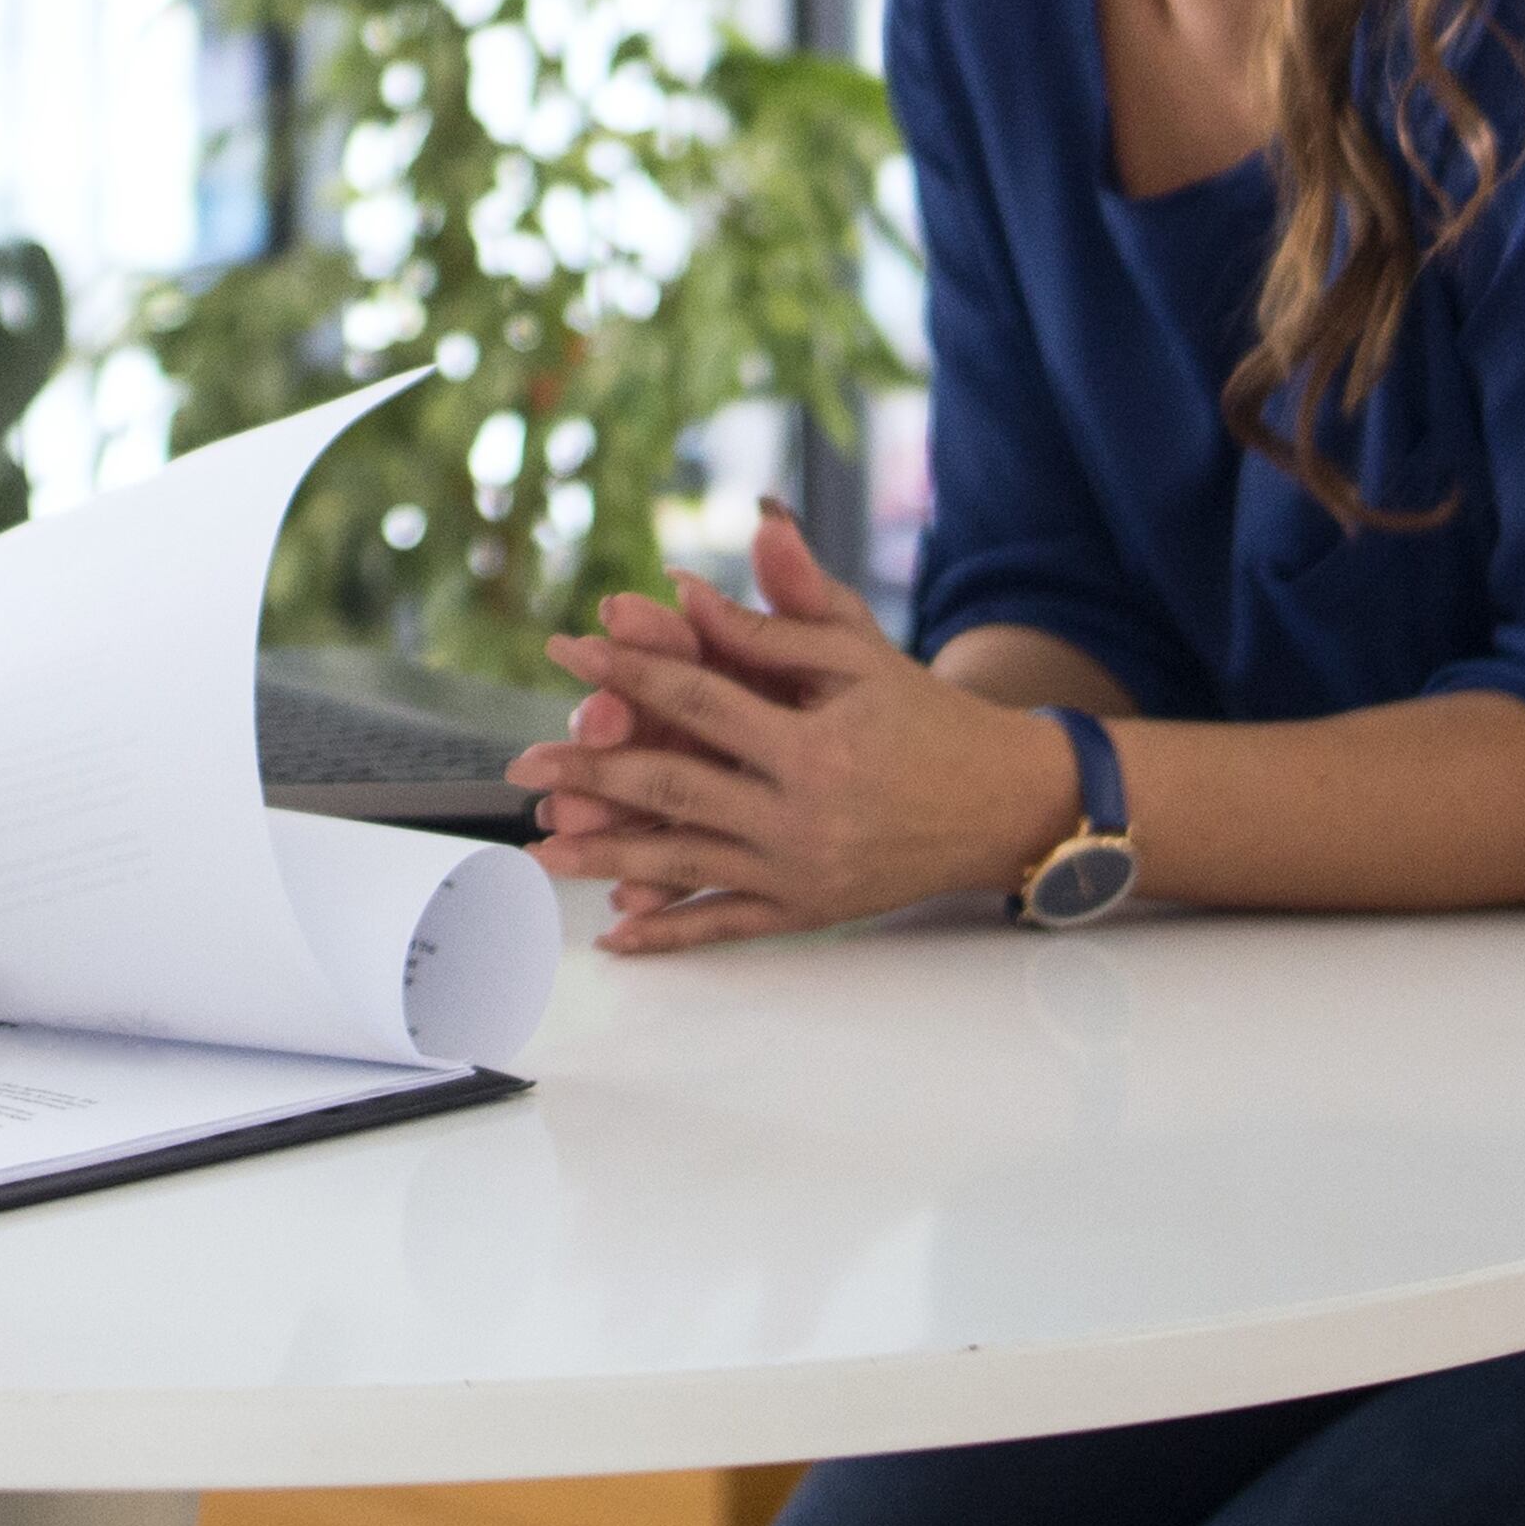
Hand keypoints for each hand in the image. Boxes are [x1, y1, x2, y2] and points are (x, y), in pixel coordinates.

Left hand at [505, 502, 1088, 953]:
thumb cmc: (924, 716)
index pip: (699, 698)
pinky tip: (613, 936)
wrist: (1002, 803)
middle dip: (590, 777)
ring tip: (540, 851)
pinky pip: (724, 928)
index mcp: (813, 741)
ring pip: (683, 866)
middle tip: (522, 768)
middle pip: (673, 790)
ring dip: (605, 860)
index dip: (628, 672)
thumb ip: (771, 619)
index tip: (568, 650)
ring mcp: (799, 872)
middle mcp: (801, 813)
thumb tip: (682, 589)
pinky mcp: (806, 912)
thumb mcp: (858, 652)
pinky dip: (668, 936)